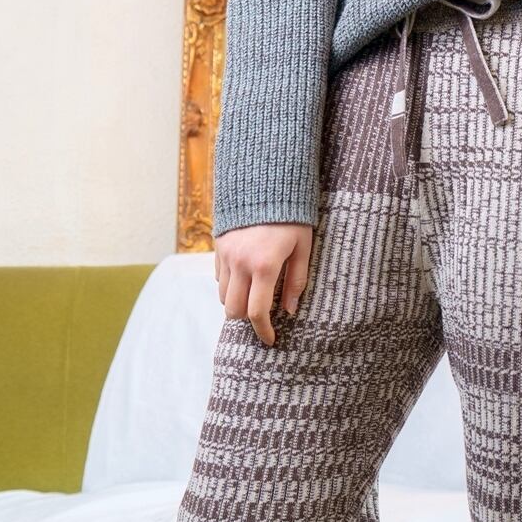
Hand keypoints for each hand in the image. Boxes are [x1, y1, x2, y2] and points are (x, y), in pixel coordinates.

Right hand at [214, 222, 313, 346]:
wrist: (265, 181)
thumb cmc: (292, 216)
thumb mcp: (303, 248)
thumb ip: (296, 282)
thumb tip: (290, 310)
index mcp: (264, 266)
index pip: (257, 312)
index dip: (263, 331)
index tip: (270, 340)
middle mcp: (240, 263)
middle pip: (233, 309)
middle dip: (246, 321)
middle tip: (262, 321)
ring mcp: (226, 255)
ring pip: (223, 295)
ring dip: (237, 303)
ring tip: (254, 300)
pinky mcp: (219, 246)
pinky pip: (218, 277)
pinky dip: (230, 286)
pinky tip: (245, 281)